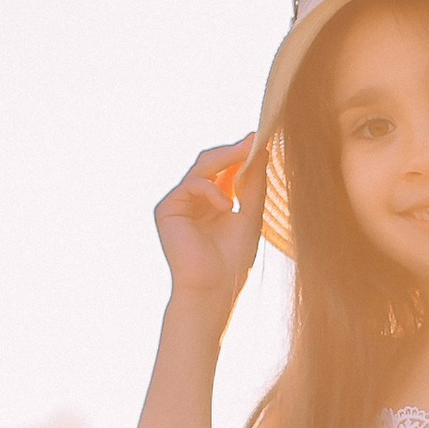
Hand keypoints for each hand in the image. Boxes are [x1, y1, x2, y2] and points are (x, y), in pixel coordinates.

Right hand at [154, 137, 266, 306]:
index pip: (227, 169)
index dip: (241, 154)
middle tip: (254, 139)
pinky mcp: (168, 208)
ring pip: (201, 167)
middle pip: (212, 163)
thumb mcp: (250, 215)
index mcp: (216, 201)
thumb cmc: (234, 259)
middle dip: (233, 151)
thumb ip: (253, 184)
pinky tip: (226, 206)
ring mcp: (181, 202)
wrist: (214, 288)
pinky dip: (211, 190)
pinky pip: (192, 184)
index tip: (260, 139)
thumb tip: (260, 149)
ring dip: (225, 159)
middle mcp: (197, 199)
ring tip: (246, 157)